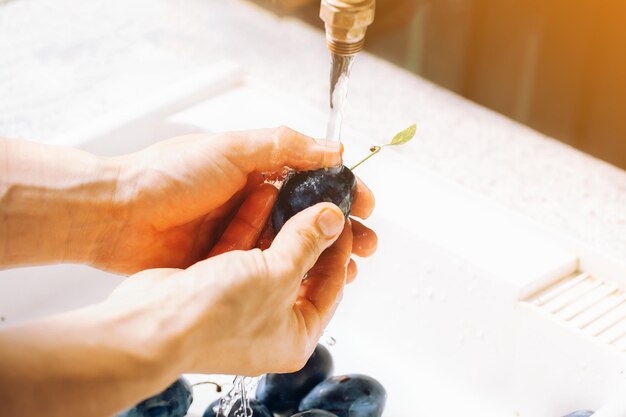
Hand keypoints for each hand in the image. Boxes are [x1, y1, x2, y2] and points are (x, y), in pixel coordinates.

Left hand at [97, 127, 349, 273]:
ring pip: (293, 243)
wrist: (116, 217)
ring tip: (351, 267)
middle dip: (342, 226)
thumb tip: (332, 149)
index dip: (342, 190)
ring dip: (322, 252)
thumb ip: (282, 146)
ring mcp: (240, 233)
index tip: (367, 204)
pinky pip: (266, 266)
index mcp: (257, 169)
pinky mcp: (226, 260)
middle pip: (309, 214)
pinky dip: (292, 271)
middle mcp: (252, 201)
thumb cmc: (167, 176)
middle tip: (367, 243)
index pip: (312, 178)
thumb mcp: (230, 149)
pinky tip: (312, 281)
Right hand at [106, 203, 364, 375]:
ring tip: (295, 194)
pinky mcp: (214, 287)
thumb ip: (307, 242)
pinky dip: (250, 226)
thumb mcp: (277, 273)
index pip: (331, 287)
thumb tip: (332, 220)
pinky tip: (261, 197)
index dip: (339, 249)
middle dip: (311, 236)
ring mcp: (240, 306)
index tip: (341, 218)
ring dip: (280, 227)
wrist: (151, 324)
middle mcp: (269, 325)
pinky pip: (240, 252)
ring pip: (269, 258)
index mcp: (295, 336)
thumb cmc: (216, 316)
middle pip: (301, 271)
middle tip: (321, 206)